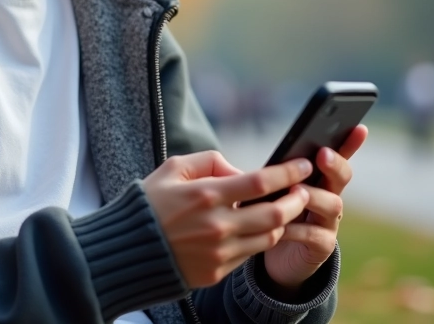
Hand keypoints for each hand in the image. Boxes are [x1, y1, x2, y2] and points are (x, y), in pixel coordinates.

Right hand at [141, 150, 314, 288]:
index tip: (304, 165)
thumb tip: (239, 170)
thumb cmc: (150, 203)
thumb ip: (209, 161)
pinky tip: (261, 228)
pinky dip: (261, 239)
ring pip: (269, 237)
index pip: (260, 182)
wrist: (128, 250)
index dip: (288, 173)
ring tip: (286, 209)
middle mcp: (217, 225)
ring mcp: (219, 252)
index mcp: (206, 194)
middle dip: (297, 200)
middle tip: (304, 191)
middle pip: (275, 213)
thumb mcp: (173, 168)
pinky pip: (250, 254)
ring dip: (283, 222)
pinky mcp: (217, 272)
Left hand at [263, 126, 367, 291]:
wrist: (275, 258)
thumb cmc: (272, 214)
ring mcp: (329, 223)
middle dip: (335, 164)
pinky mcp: (321, 246)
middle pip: (342, 178)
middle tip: (323, 154)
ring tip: (297, 191)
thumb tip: (254, 157)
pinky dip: (297, 228)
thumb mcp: (272, 189)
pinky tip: (281, 225)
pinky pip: (314, 234)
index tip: (359, 126)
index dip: (350, 142)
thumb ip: (273, 173)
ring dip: (315, 196)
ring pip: (332, 205)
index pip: (338, 156)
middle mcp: (329, 198)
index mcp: (319, 179)